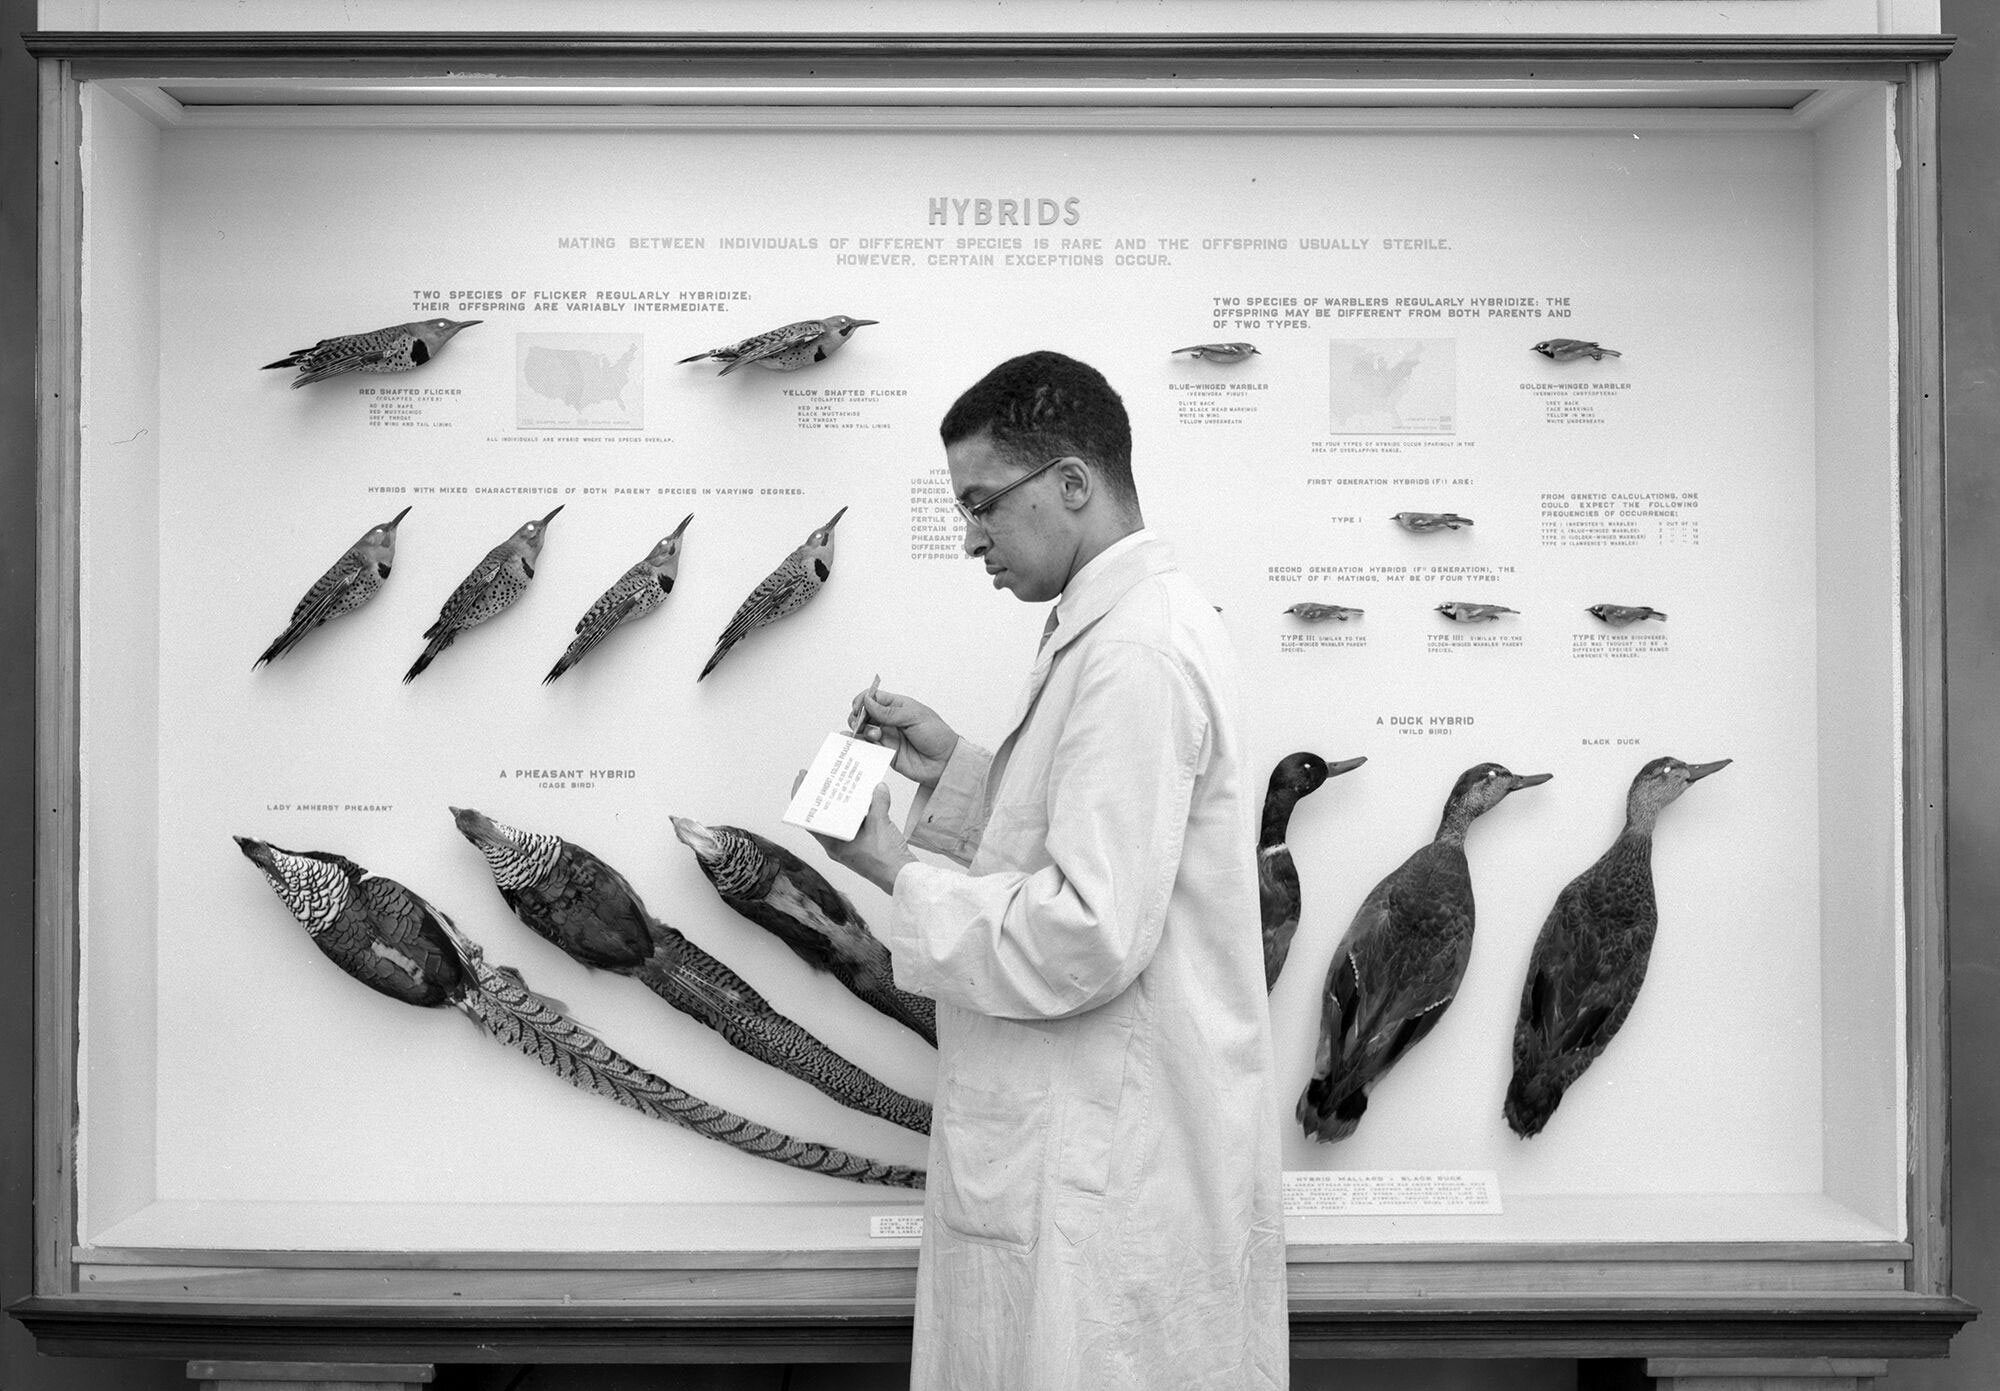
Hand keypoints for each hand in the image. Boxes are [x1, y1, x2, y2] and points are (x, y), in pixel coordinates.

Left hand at [793, 776, 914, 894]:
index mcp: (833, 844)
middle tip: (822, 777)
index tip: (802, 780)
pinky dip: (857, 812)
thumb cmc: (885, 860)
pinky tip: (864, 800)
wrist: (902, 877)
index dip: (803, 800)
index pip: (810, 820)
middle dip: (824, 797)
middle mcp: (838, 846)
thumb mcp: (880, 824)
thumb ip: (878, 803)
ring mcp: (850, 846)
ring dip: (841, 804)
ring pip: (841, 821)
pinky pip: (855, 825)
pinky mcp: (863, 846)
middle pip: (825, 818)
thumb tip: (878, 788)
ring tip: (842, 784)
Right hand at [851, 686, 957, 789]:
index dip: (863, 701)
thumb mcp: (915, 717)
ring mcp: (887, 736)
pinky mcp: (885, 753)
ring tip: (875, 735)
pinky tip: (860, 743)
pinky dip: (860, 745)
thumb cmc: (937, 735)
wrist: (945, 761)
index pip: (874, 698)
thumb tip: (867, 702)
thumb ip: (889, 712)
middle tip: (860, 723)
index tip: (858, 707)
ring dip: (861, 731)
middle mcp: (890, 721)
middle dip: (857, 717)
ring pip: (863, 731)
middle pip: (864, 714)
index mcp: (898, 706)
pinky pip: (868, 748)